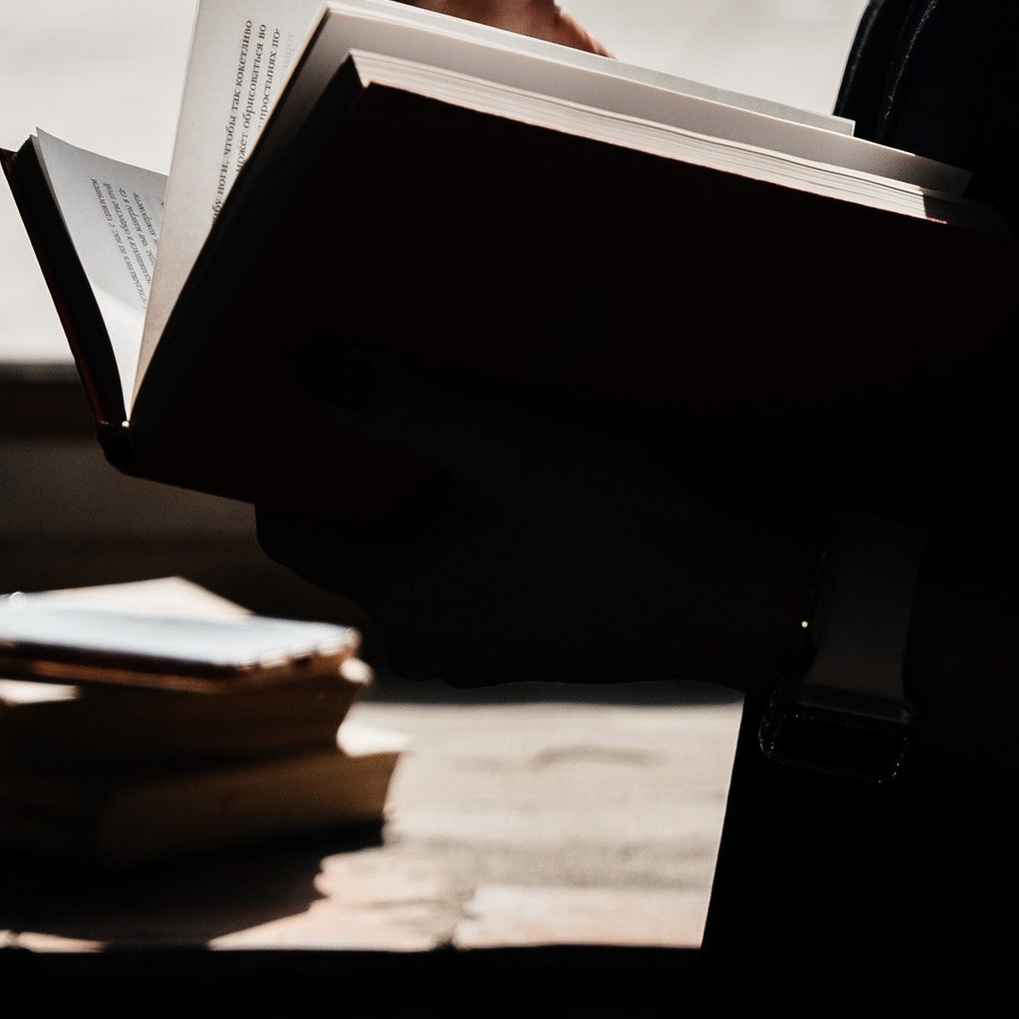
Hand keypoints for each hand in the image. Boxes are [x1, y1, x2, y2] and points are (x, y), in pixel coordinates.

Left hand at [260, 344, 814, 687]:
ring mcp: (471, 647)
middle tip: (394, 389)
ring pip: (412, 554)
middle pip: (352, 537)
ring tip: (465, 426)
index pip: (288, 526)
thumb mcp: (507, 448)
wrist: (730, 600)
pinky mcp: (520, 643)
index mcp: (396, 595)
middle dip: (367, 467)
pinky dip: (471, 527)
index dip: (289, 457)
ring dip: (426, 496)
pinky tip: (517, 480)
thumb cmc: (619, 524)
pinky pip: (464, 574)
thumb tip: (311, 371)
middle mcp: (420, 636)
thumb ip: (404, 409)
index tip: (307, 395)